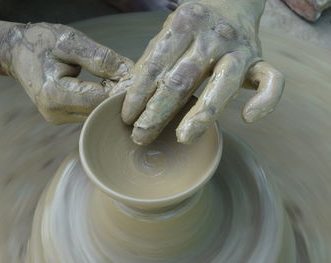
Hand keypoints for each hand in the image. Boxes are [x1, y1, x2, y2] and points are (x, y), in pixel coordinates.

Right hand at [0, 22, 132, 123]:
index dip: (121, 88)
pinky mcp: (62, 118)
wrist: (16, 52)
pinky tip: (106, 86)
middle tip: (130, 76)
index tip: (134, 75)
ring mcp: (58, 118)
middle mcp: (56, 112)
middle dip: (118, 94)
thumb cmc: (41, 42)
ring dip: (110, 98)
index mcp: (54, 93)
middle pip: (101, 110)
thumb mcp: (71, 42)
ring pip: (97, 114)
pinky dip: (101, 100)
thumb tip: (129, 73)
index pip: (101, 98)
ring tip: (116, 78)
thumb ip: (101, 59)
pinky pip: (90, 112)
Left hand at [119, 0, 283, 144]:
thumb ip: (154, 60)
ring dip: (201, 114)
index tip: (127, 119)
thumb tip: (132, 98)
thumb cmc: (194, 26)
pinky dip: (265, 100)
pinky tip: (248, 118)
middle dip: (158, 113)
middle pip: (182, 79)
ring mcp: (239, 48)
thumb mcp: (169, 33)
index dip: (137, 95)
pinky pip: (272, 81)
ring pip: (223, 84)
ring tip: (183, 137)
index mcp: (184, 23)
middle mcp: (213, 35)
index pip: (155, 65)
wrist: (231, 1)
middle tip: (142, 136)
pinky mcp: (259, 60)